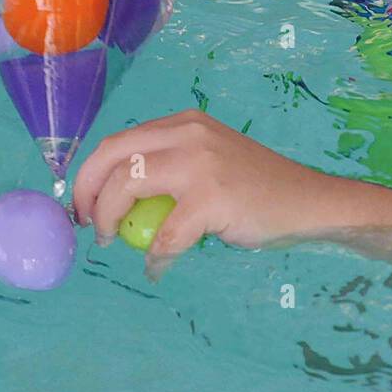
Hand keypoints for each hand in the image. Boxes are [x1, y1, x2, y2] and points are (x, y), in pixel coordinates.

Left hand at [71, 109, 348, 269]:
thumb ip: (170, 167)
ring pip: (126, 185)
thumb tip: (118, 197)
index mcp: (185, 124)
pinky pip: (164, 235)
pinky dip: (154, 257)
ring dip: (108, 219)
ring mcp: (200, 164)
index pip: (118, 140)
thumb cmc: (258, 188)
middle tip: (85, 222)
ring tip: (112, 241)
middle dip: (86, 191)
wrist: (307, 202)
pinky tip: (158, 267)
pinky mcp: (212, 198)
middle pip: (112, 154)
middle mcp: (188, 134)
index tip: (83, 203)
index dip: (90, 173)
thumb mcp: (209, 161)